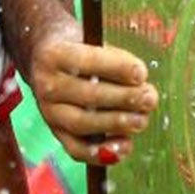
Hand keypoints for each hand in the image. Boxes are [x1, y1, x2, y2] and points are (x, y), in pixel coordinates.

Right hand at [26, 35, 156, 164]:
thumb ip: (115, 58)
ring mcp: (49, 112)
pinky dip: (103, 152)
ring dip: (117, 124)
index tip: (141, 73)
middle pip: (87, 96)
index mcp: (54, 54)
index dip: (117, 68)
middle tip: (149, 99)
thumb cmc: (80, 47)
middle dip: (124, 98)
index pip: (86, 61)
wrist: (45, 61)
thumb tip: (140, 80)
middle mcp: (46, 85)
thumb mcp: (92, 40)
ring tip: (141, 120)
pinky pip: (77, 149)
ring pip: (82, 124)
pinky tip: (126, 146)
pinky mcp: (56, 132)